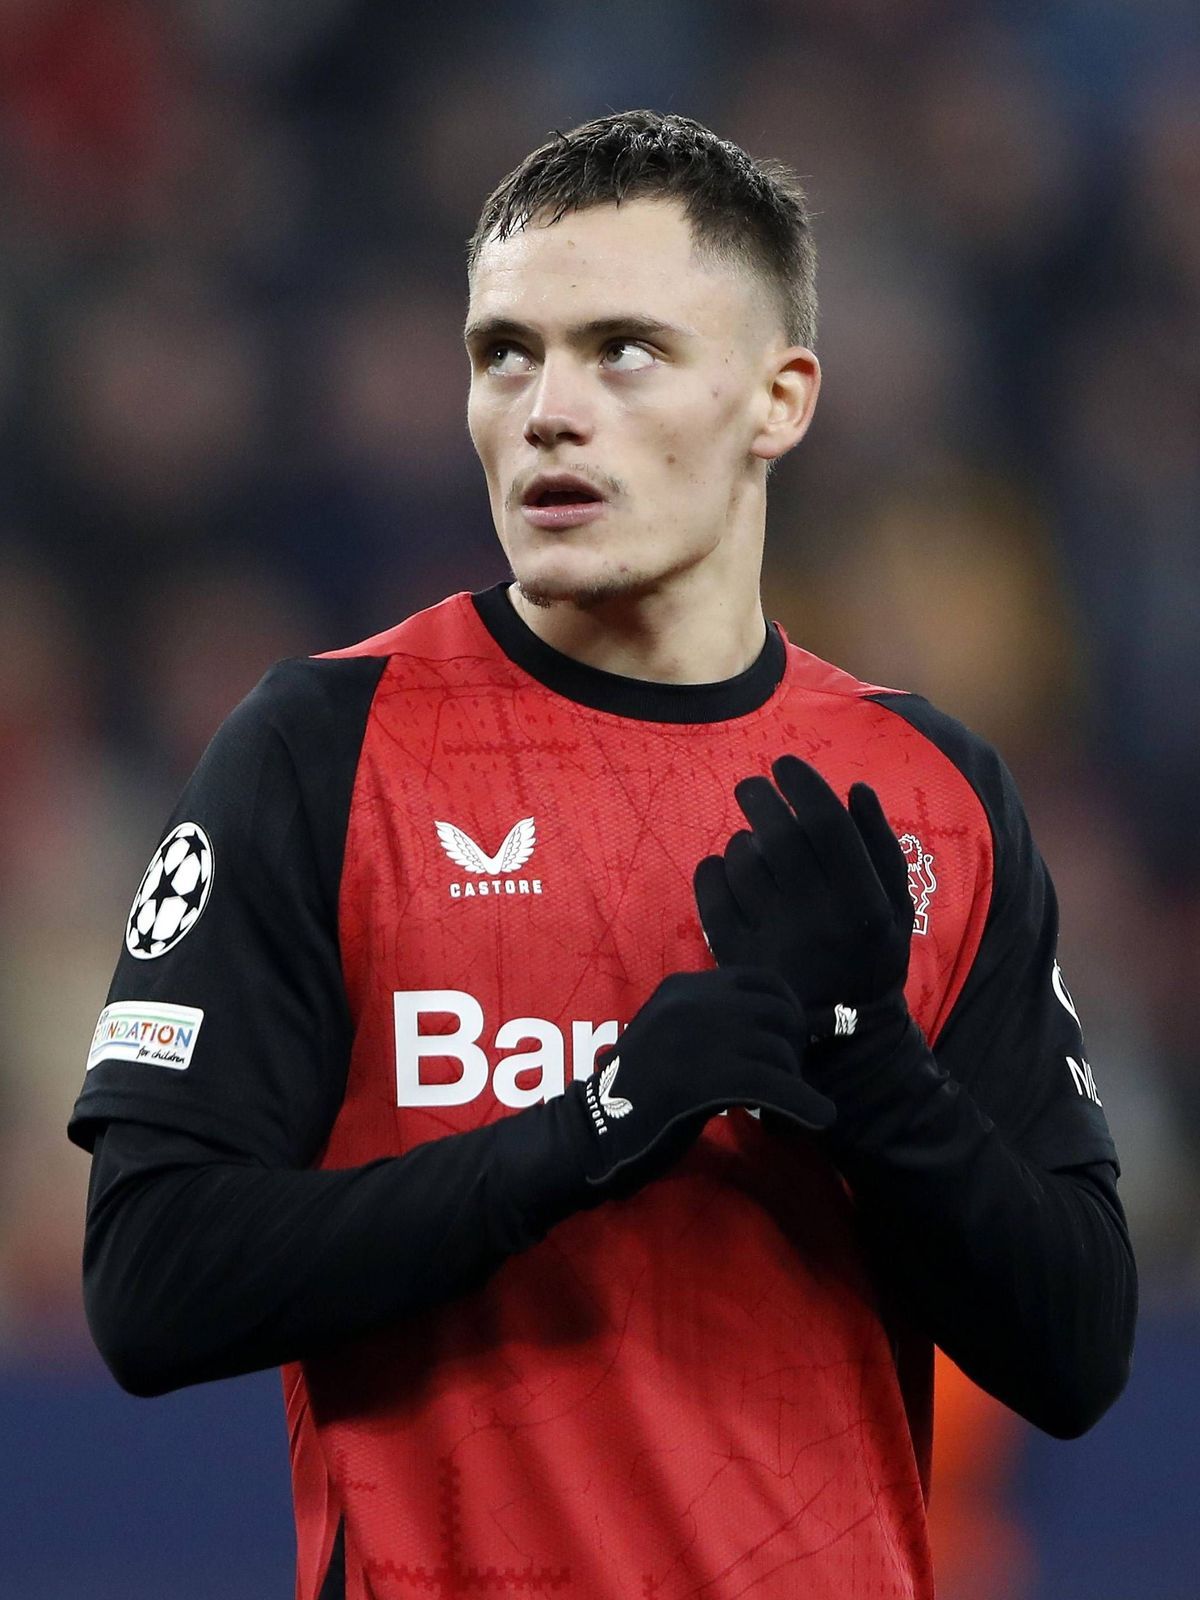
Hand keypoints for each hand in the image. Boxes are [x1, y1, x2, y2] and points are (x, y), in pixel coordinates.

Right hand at [576, 966, 834, 1189]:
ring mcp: (696, 1037)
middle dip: (794, 1047)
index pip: (761, 980)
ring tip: (789, 1108)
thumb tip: (778, 1030)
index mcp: (684, 988)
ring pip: (776, 1051)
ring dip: (793, 1082)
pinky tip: (819, 1117)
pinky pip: (772, 1084)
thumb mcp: (672, 1038)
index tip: (792, 1039)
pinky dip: (803, 1103)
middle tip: (788, 1078)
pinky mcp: (703, 1077)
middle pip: (777, 1013)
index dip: (789, 1009)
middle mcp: (693, 1002)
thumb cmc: (633, 1094)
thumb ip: (713, 1025)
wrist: (589, 1132)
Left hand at [693, 757, 913, 1038]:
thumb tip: (856, 790)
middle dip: (760, 796)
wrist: (842, 1035)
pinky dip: (712, 870)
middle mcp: (817, 918)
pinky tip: (723, 868)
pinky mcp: (736, 956)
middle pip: (778, 834)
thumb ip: (882, 846)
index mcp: (862, 901)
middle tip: (752, 786)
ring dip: (741, 839)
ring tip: (749, 842)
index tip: (785, 765)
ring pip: (743, 861)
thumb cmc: (871, 957)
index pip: (827, 823)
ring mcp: (774, 938)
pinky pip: (711, 894)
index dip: (803, 784)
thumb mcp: (896, 906)